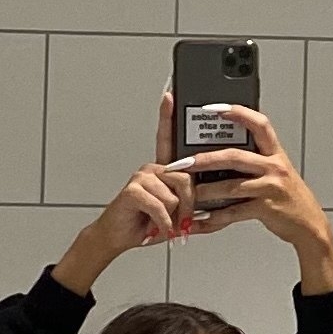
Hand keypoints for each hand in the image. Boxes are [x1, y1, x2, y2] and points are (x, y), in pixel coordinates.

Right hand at [50, 94, 196, 293]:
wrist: (117, 237)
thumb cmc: (144, 224)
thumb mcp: (175, 215)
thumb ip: (193, 208)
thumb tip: (215, 211)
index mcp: (162, 171)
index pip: (166, 140)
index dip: (167, 117)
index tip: (170, 96)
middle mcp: (152, 169)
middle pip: (186, 178)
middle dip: (189, 207)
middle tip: (181, 223)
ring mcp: (141, 177)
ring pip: (174, 195)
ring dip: (173, 218)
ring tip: (163, 225)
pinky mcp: (134, 190)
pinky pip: (161, 205)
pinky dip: (162, 223)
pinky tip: (154, 228)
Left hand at [180, 108, 332, 258]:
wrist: (309, 225)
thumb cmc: (289, 197)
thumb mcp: (277, 172)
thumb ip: (256, 160)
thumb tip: (222, 152)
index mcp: (275, 154)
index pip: (259, 125)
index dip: (238, 113)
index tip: (215, 108)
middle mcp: (274, 167)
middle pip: (235, 156)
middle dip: (205, 159)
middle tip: (183, 162)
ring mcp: (270, 187)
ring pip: (231, 185)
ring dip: (206, 190)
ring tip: (188, 192)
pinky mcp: (266, 208)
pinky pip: (235, 211)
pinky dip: (215, 217)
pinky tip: (201, 218)